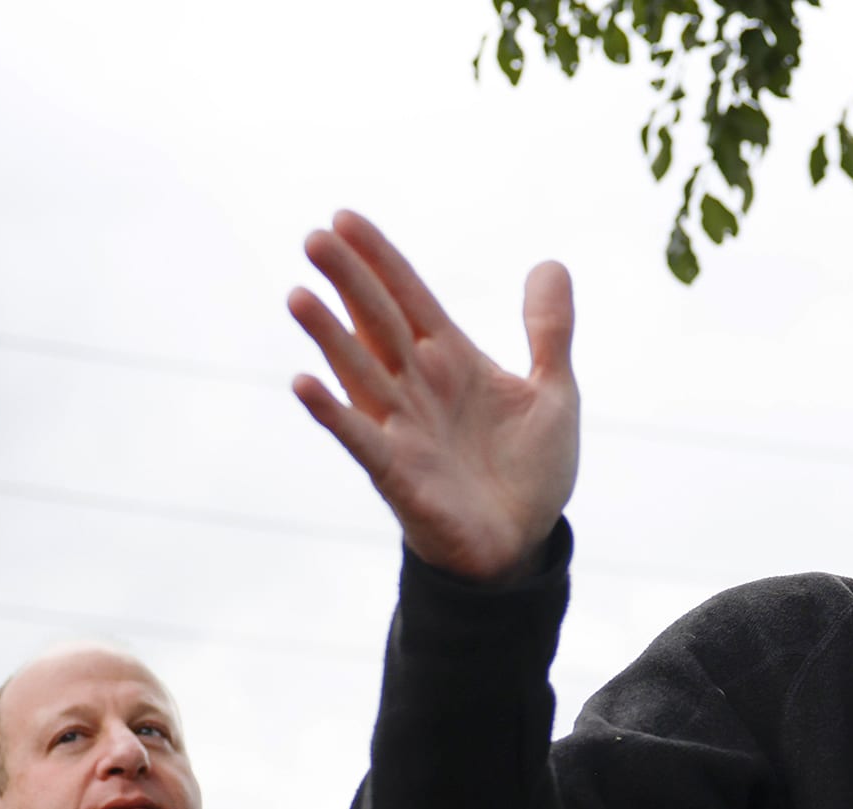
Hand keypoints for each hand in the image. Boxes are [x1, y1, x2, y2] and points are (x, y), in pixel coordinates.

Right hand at [290, 210, 577, 582]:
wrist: (521, 546)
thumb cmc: (530, 471)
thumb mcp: (553, 393)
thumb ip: (548, 331)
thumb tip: (549, 263)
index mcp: (451, 359)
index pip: (408, 296)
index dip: (379, 259)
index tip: (344, 218)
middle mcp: (417, 386)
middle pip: (376, 321)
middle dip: (348, 280)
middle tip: (315, 237)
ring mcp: (401, 427)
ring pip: (358, 371)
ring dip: (328, 335)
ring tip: (299, 295)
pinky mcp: (396, 473)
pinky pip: (359, 438)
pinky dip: (332, 413)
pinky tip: (304, 384)